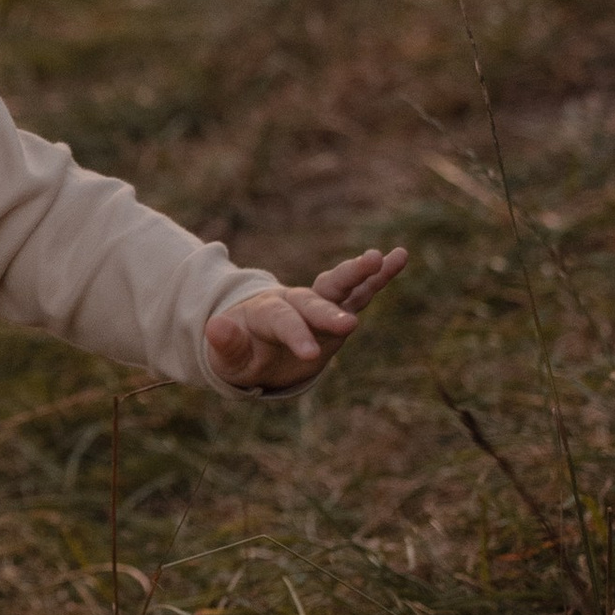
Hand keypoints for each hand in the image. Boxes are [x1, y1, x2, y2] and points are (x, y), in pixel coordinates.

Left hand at [207, 246, 408, 393]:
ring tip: (382, 257)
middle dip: (329, 312)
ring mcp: (317, 303)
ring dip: (359, 273)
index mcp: (266, 312)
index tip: (310, 353)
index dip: (296, 335)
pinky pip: (360, 293)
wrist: (254, 346)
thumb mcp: (226, 357)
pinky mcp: (337, 310)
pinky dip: (378, 278)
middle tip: (349, 324)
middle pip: (313, 302)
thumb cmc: (239, 354)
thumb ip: (225, 344)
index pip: (283, 321)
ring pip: (339, 286)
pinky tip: (399, 258)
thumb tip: (215, 326)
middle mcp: (294, 301)